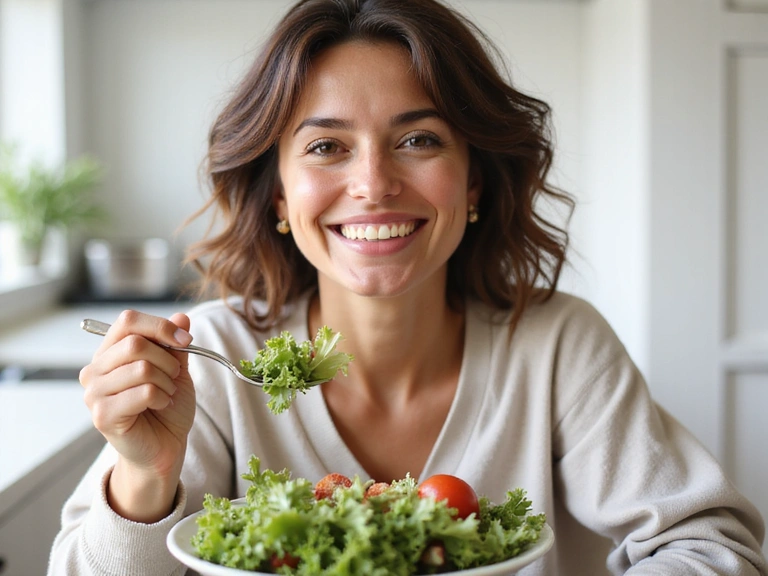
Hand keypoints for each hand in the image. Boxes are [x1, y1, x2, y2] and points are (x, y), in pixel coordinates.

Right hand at [79, 310, 195, 521]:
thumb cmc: (167, 406)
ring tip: (167, 394)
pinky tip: (161, 405)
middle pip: (135, 343)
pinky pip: (143, 392)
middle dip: (168, 359)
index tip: (186, 340)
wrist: (165, 445)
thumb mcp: (177, 369)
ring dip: (167, 382)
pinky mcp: (102, 415)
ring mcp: (94, 393)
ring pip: (142, 368)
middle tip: (175, 377)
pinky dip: (162, 397)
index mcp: (109, 352)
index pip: (128, 320)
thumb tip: (181, 317)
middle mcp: (95, 369)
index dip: (160, 326)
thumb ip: (175, 344)